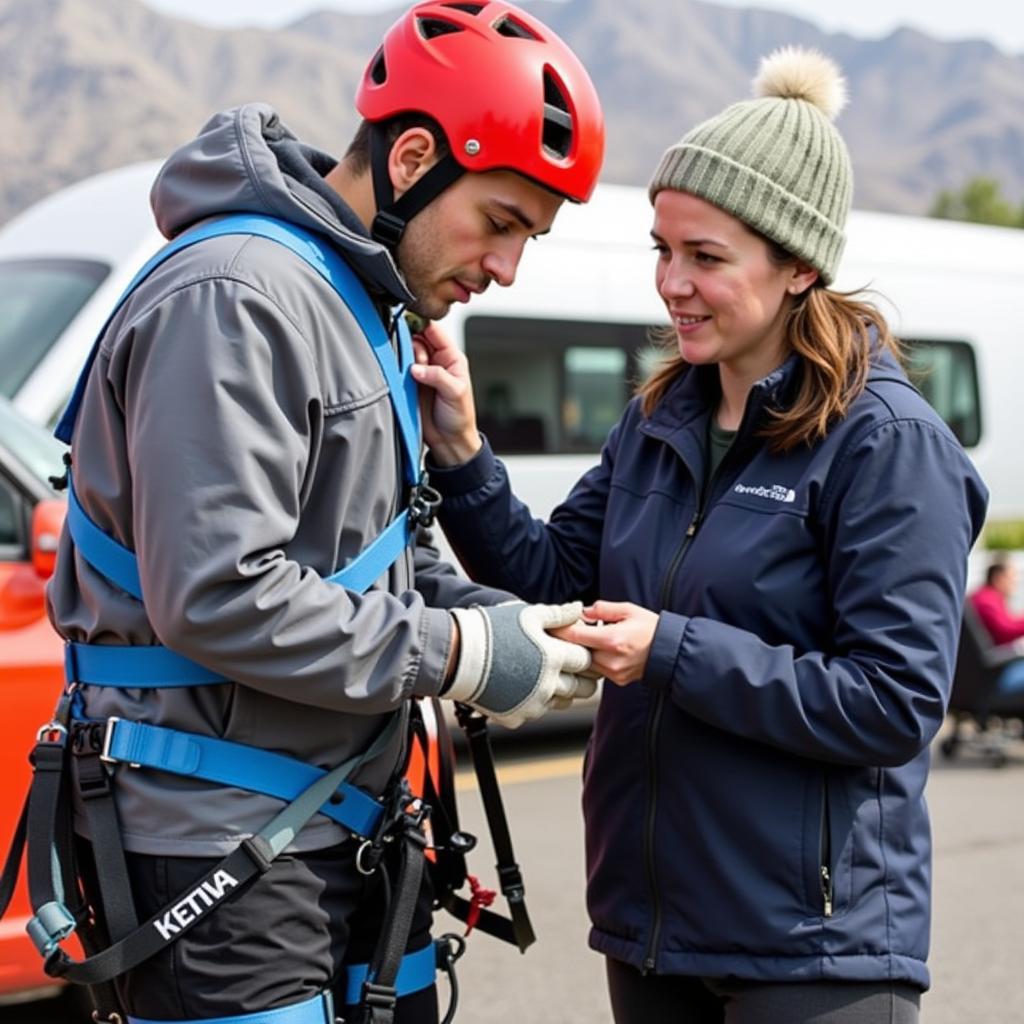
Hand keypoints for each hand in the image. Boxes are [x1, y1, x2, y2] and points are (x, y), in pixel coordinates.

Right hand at [409, 323, 481, 465]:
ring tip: (412, 377)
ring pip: (404, 352)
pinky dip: (395, 370)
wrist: (448, 440)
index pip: (434, 331)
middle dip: (412, 346)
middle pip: (416, 338)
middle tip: (416, 365)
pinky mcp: (407, 383)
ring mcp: (420, 371)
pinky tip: (400, 378)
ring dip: (403, 359)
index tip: (409, 323)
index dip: (422, 324)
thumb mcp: (455, 393)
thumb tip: (416, 368)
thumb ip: (437, 376)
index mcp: (451, 357)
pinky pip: (396, 368)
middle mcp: (435, 361)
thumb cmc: (459, 417)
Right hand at [444, 601, 591, 727]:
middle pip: (583, 689)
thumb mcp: (527, 615)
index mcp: (553, 658)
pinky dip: (535, 701)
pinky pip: (536, 712)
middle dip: (582, 677)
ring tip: (547, 674)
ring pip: (563, 703)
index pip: (587, 660)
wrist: (456, 656)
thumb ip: (558, 614)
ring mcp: (532, 705)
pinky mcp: (516, 716)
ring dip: (562, 691)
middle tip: (572, 667)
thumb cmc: (491, 631)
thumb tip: (579, 609)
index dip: (585, 653)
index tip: (579, 650)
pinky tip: (524, 686)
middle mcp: (547, 686)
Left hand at [552, 601, 658, 685]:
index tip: (552, 624)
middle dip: (569, 641)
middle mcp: (611, 660)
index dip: (560, 630)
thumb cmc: (651, 628)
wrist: (671, 651)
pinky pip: (596, 670)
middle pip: (576, 652)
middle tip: (565, 629)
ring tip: (585, 638)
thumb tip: (581, 611)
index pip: (575, 637)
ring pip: (584, 663)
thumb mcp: (628, 610)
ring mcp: (613, 673)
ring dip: (580, 651)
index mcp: (612, 640)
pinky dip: (592, 659)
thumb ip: (602, 609)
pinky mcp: (616, 680)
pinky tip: (599, 649)